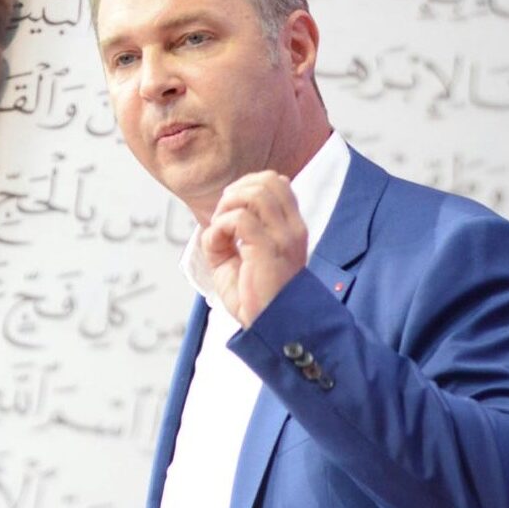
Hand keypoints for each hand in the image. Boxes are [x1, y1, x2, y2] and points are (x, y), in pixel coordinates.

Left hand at [200, 171, 307, 328]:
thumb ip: (231, 234)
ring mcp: (283, 236)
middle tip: (222, 219)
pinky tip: (220, 245)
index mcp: (290, 227)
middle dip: (236, 192)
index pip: (276, 182)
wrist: (271, 327)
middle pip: (267, 180)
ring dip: (227, 206)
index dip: (246, 187)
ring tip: (221, 231)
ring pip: (256, 192)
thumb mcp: (241, 258)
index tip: (229, 212)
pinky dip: (220, 226)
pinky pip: (240, 219)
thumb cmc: (257, 297)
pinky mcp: (268, 248)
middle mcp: (292, 227)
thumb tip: (217, 221)